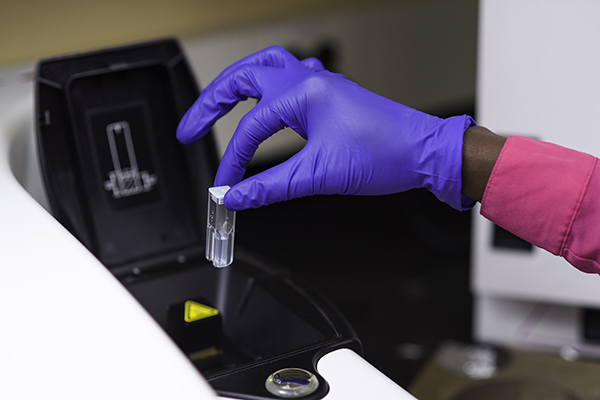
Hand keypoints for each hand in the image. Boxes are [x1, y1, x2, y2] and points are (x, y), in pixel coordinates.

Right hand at [177, 45, 474, 210]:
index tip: (224, 187)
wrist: (425, 153)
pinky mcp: (329, 96)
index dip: (231, 161)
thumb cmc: (386, 155)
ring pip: (266, 69)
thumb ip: (271, 187)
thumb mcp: (320, 175)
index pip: (251, 128)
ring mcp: (320, 84)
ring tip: (215, 103)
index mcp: (304, 93)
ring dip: (237, 85)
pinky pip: (287, 80)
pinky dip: (265, 91)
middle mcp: (310, 80)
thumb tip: (236, 197)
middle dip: (211, 101)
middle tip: (190, 126)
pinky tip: (262, 103)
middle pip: (245, 77)